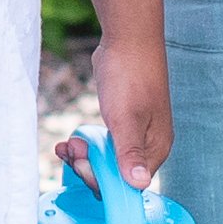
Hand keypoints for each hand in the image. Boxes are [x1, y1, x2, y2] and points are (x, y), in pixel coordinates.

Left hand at [76, 31, 170, 188]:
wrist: (128, 37)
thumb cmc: (130, 76)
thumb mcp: (126, 119)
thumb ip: (130, 154)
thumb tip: (138, 185)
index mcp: (156, 148)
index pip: (129, 184)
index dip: (102, 180)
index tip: (81, 165)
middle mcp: (148, 145)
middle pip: (116, 174)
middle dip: (89, 166)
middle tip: (70, 150)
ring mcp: (136, 132)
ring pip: (106, 159)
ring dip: (84, 156)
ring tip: (66, 144)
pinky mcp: (123, 121)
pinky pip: (103, 143)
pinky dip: (86, 144)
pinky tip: (72, 140)